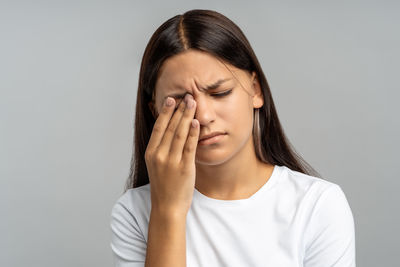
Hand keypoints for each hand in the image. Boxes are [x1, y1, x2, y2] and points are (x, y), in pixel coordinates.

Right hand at [145, 93, 198, 215]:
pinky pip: (189, 147)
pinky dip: (192, 133)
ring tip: (192, 103)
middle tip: (186, 96)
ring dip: (186, 116)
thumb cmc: (164, 186)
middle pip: (170, 127)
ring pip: (179, 133)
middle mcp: (159, 155)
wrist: (167, 207)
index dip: (165, 112)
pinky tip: (196, 122)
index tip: (171, 99)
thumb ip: (161, 149)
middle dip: (179, 110)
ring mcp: (171, 162)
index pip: (159, 128)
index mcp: (151, 153)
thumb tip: (168, 131)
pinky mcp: (184, 168)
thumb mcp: (156, 165)